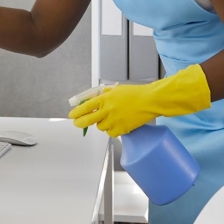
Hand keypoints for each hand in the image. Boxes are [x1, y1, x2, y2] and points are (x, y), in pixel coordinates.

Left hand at [68, 64, 210, 136]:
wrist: (150, 101)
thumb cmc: (136, 93)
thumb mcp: (116, 90)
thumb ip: (104, 95)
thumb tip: (94, 100)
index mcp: (104, 98)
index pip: (85, 106)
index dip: (77, 112)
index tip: (72, 115)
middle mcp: (107, 110)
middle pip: (87, 120)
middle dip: (80, 123)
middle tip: (77, 124)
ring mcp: (114, 120)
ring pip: (100, 127)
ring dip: (101, 124)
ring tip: (108, 118)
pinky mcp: (122, 129)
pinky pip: (111, 133)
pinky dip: (112, 130)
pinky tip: (116, 124)